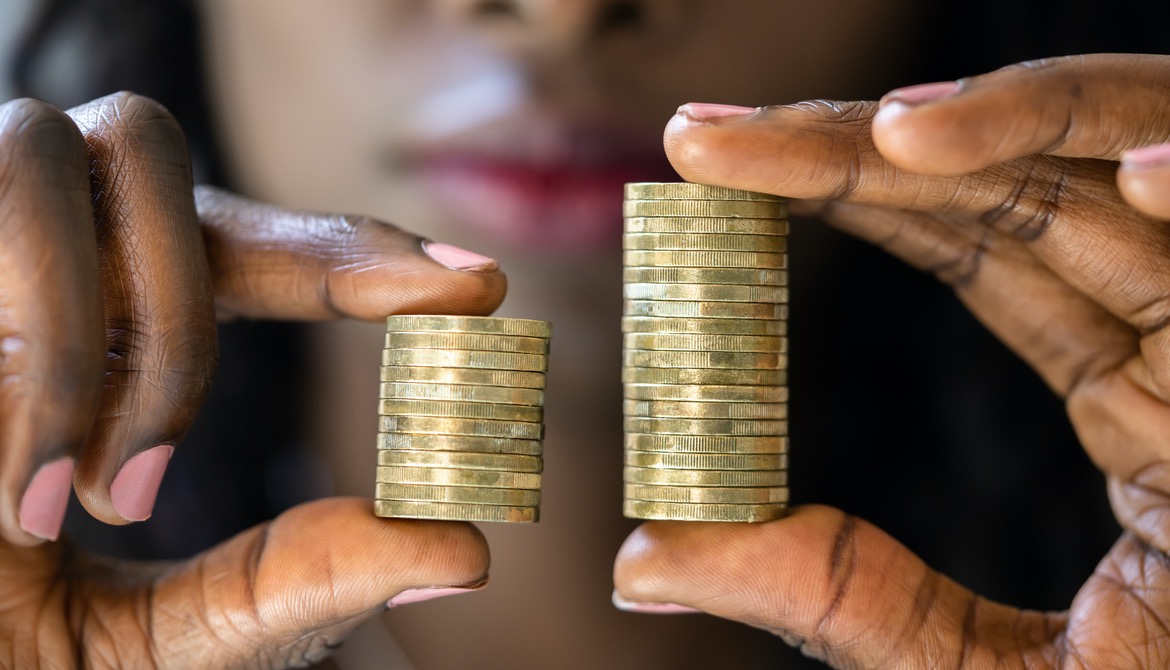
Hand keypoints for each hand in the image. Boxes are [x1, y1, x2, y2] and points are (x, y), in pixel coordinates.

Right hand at [0, 92, 504, 666]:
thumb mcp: (153, 645)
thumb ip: (291, 587)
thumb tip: (463, 549)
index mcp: (93, 334)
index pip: (240, 246)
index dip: (354, 251)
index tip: (478, 287)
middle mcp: (15, 262)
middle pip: (152, 154)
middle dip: (214, 290)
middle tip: (184, 461)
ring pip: (60, 156)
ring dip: (110, 331)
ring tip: (76, 500)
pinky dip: (35, 354)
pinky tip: (12, 490)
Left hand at [613, 54, 1169, 666]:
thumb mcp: (979, 666)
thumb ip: (834, 596)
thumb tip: (642, 559)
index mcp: (1124, 382)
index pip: (964, 243)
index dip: (836, 188)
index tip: (702, 163)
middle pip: (1018, 188)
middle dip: (863, 146)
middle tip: (710, 132)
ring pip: (1139, 170)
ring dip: (1026, 130)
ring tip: (888, 135)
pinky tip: (1146, 179)